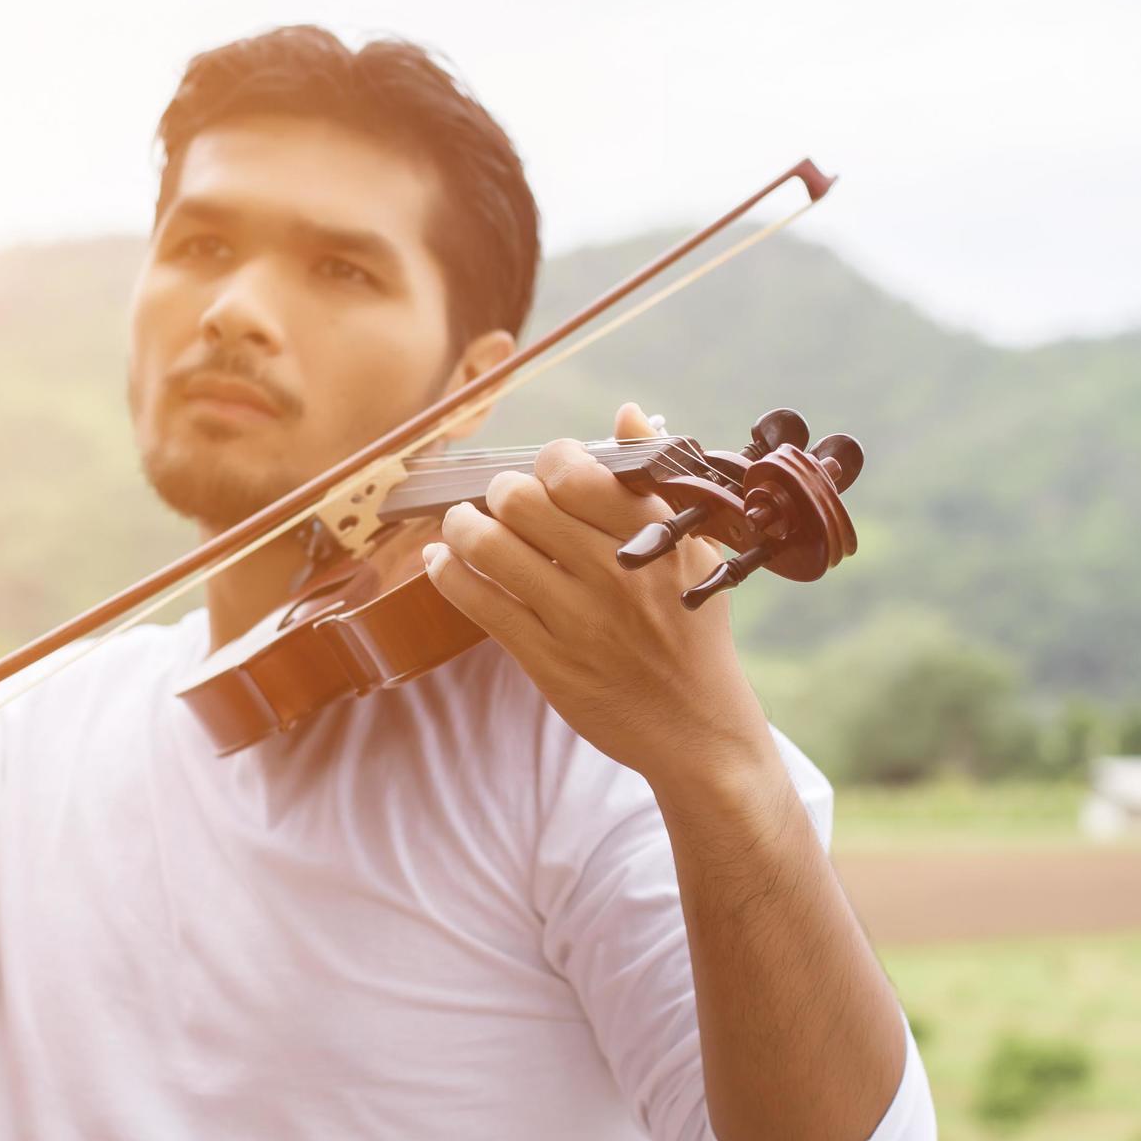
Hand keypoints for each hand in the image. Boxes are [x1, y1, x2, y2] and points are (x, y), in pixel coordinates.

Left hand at [423, 402, 775, 794]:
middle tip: (503, 502)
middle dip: (500, 492)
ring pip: (489, 547)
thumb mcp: (694, 548)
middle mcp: (614, 572)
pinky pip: (478, 602)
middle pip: (521, 500)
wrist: (698, 728)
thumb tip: (627, 411)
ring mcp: (578, 619)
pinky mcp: (547, 661)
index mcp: (653, 535)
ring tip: (463, 526)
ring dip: (462, 526)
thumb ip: (656, 479)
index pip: (575, 470)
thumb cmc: (693, 629)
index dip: (550, 461)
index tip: (550, 473)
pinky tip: (442, 560)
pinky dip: (447, 572)